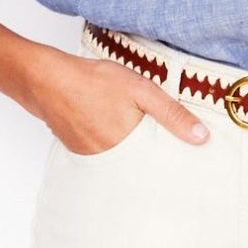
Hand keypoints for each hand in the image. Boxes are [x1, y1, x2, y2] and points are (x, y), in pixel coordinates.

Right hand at [28, 48, 209, 155]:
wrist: (46, 81)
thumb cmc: (93, 82)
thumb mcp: (141, 91)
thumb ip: (172, 115)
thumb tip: (201, 138)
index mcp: (130, 148)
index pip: (160, 166)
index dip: (173, 162)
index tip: (188, 163)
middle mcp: (111, 160)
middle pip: (141, 166)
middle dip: (153, 160)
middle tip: (166, 152)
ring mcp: (93, 158)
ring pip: (122, 161)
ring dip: (131, 152)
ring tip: (136, 136)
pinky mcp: (80, 152)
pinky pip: (105, 155)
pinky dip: (113, 146)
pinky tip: (112, 128)